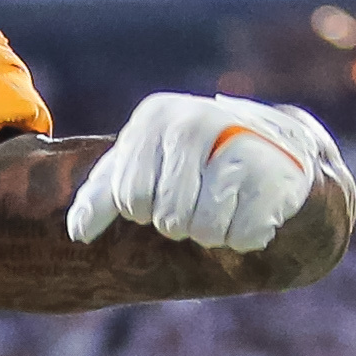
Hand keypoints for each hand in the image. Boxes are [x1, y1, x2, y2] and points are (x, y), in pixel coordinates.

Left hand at [62, 93, 342, 253]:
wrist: (267, 145)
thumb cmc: (186, 161)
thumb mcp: (138, 166)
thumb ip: (100, 196)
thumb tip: (79, 233)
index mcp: (155, 118)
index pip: (130, 198)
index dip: (142, 210)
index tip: (159, 191)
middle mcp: (196, 122)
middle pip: (169, 219)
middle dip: (179, 223)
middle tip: (196, 198)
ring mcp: (239, 144)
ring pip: (206, 231)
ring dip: (212, 232)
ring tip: (223, 202)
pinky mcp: (276, 174)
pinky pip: (244, 237)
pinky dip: (245, 235)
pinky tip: (250, 206)